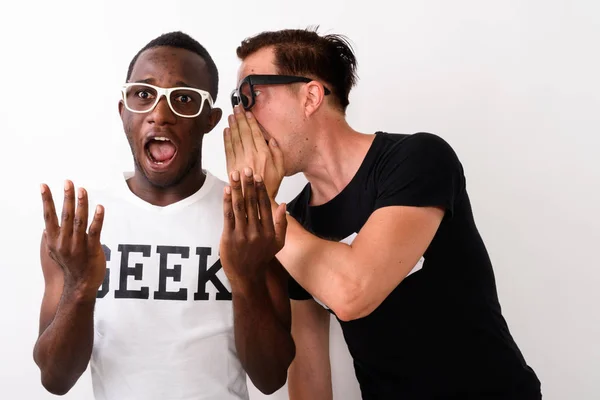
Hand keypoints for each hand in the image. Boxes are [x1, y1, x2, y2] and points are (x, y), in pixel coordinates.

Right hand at [41, 180, 105, 298]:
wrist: (79, 286)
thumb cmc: (69, 267)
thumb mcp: (55, 254)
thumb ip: (51, 239)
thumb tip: (46, 227)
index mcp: (54, 240)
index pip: (48, 216)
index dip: (46, 201)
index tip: (44, 186)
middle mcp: (64, 242)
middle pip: (65, 215)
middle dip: (66, 197)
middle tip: (68, 182)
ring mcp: (78, 245)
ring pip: (80, 221)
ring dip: (81, 204)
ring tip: (82, 190)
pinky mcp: (92, 249)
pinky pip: (95, 231)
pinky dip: (97, 219)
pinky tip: (100, 207)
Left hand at [219, 168, 286, 289]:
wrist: (247, 276)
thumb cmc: (262, 258)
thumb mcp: (278, 243)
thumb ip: (282, 224)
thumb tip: (283, 204)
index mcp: (269, 231)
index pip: (265, 205)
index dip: (260, 189)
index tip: (257, 176)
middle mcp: (257, 232)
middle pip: (252, 203)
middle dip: (248, 184)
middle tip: (245, 169)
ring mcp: (242, 235)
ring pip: (240, 207)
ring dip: (237, 189)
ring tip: (234, 174)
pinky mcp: (229, 238)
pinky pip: (228, 216)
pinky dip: (227, 202)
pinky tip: (227, 190)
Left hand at [224, 106, 284, 199]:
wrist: (256, 200)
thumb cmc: (269, 185)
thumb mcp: (282, 169)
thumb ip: (278, 152)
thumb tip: (271, 139)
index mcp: (264, 155)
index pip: (255, 133)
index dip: (251, 121)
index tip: (248, 113)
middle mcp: (251, 156)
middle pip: (244, 132)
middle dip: (240, 118)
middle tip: (237, 107)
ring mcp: (239, 161)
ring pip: (235, 139)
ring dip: (232, 125)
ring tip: (231, 116)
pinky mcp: (231, 166)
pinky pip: (228, 149)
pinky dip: (226, 138)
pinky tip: (226, 131)